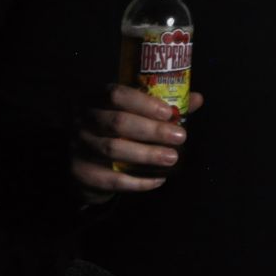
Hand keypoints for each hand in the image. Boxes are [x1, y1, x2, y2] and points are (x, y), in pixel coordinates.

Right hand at [71, 85, 203, 204]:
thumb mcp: (133, 112)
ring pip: (114, 149)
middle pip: (118, 122)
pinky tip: (159, 180)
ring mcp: (77, 145)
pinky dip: (138, 181)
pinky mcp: (80, 172)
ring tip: (173, 157)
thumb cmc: (116, 130)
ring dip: (147, 155)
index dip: (144, 103)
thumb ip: (162, 107)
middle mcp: (82, 118)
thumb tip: (197, 99)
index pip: (117, 94)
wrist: (83, 162)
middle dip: (152, 130)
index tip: (169, 112)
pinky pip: (111, 179)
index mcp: (95, 97)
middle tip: (180, 137)